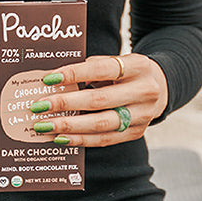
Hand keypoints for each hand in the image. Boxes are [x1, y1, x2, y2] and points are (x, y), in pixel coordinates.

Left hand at [28, 54, 166, 147]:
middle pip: (99, 100)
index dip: (74, 73)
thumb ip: (93, 67)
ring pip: (102, 124)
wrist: (162, 85)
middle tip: (39, 105)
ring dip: (69, 126)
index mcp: (138, 66)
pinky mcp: (137, 132)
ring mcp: (143, 115)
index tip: (48, 78)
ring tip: (45, 126)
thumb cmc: (128, 71)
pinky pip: (105, 139)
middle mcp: (144, 91)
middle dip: (66, 103)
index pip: (102, 69)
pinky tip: (61, 137)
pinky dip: (81, 139)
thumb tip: (56, 79)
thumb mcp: (118, 61)